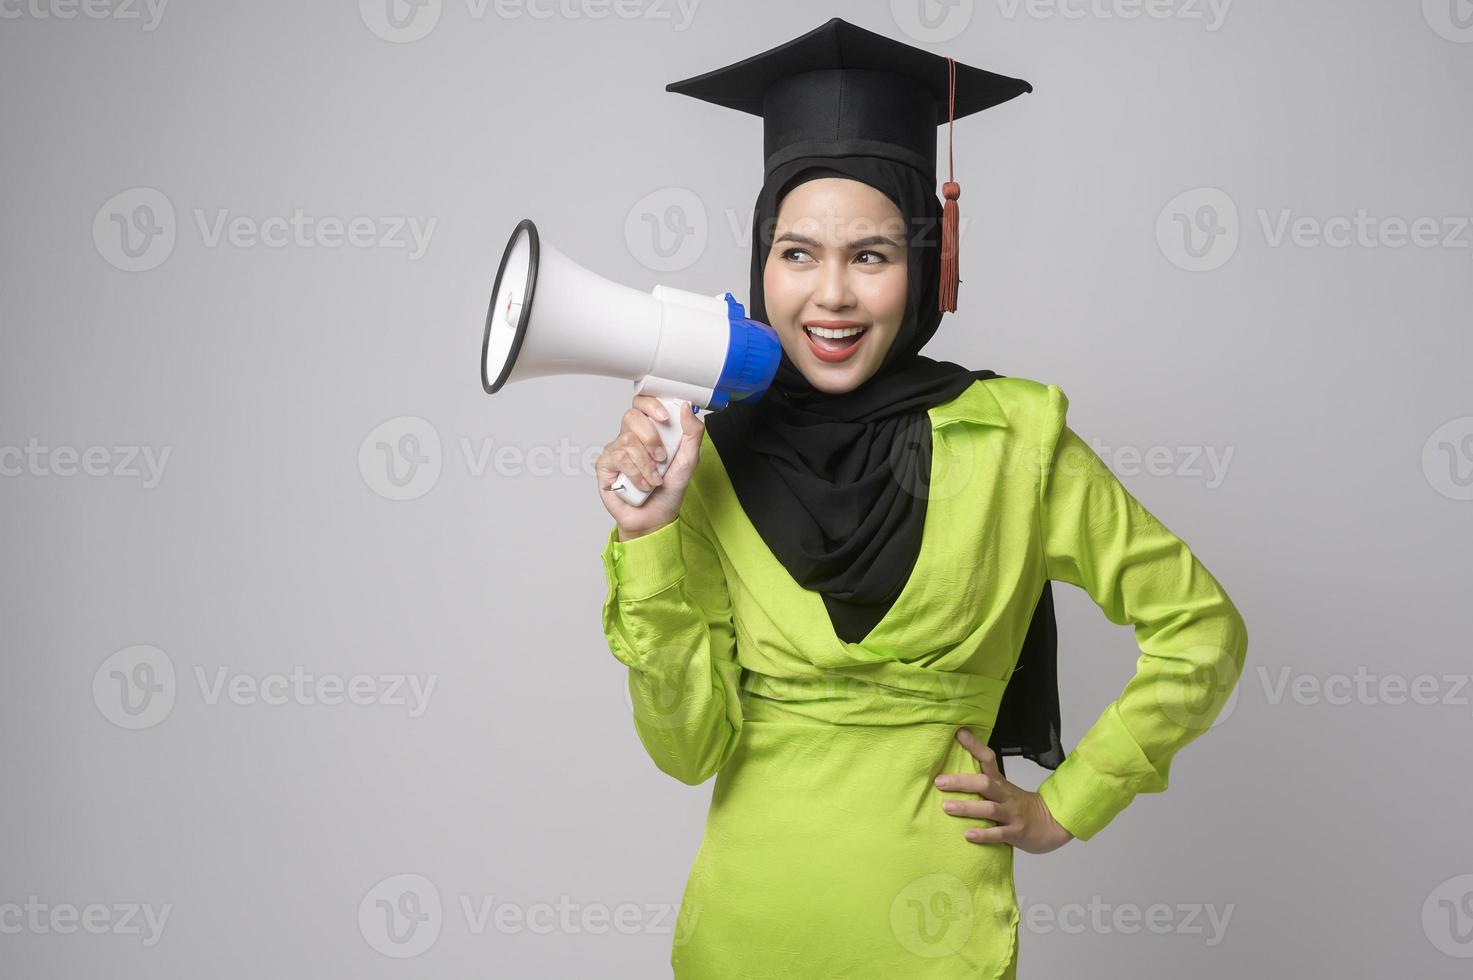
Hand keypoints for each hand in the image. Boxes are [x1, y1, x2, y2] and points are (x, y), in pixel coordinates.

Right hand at [596, 393, 703, 538]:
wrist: (656, 517)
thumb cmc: (670, 488)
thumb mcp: (690, 460)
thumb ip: (692, 432)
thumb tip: (686, 407)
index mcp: (650, 429)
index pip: (643, 402)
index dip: (651, 404)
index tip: (665, 418)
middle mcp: (630, 436)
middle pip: (631, 416)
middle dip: (651, 438)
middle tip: (662, 458)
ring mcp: (616, 449)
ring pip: (628, 441)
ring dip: (647, 464)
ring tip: (654, 479)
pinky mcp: (605, 465)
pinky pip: (619, 458)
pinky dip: (636, 474)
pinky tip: (642, 485)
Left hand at [933, 727, 1074, 853]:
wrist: (1051, 824)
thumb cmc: (1019, 806)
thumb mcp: (1003, 790)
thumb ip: (983, 784)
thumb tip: (951, 774)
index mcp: (1001, 783)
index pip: (989, 759)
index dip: (975, 746)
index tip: (959, 734)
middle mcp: (1005, 796)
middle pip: (985, 783)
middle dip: (961, 782)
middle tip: (940, 782)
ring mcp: (1012, 814)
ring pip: (989, 808)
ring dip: (967, 807)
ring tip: (946, 807)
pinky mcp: (1016, 833)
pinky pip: (999, 833)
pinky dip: (983, 834)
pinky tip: (968, 835)